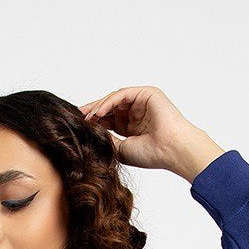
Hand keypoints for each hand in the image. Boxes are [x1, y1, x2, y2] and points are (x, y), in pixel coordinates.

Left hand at [78, 86, 224, 181]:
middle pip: (110, 107)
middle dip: (93, 111)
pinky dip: (109, 102)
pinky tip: (98, 113)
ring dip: (99, 107)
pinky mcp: (147, 93)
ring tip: (87, 118)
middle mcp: (136, 112)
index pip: (109, 119)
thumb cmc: (151, 154)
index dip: (94, 121)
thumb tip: (90, 134)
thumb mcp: (121, 149)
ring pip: (114, 99)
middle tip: (78, 116)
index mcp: (132, 126)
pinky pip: (123, 94)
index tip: (78, 126)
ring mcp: (142, 102)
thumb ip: (107, 139)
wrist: (171, 150)